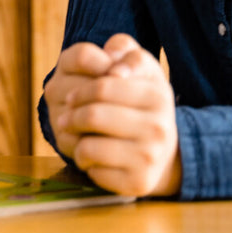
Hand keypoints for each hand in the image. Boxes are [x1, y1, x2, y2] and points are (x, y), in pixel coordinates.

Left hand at [52, 34, 180, 197]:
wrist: (167, 152)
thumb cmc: (143, 103)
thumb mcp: (140, 68)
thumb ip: (124, 49)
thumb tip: (112, 63)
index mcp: (157, 93)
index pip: (102, 85)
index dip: (79, 91)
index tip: (72, 96)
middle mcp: (158, 126)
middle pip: (93, 115)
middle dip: (70, 116)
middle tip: (64, 118)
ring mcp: (149, 157)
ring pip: (88, 146)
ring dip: (74, 140)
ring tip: (76, 135)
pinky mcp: (137, 183)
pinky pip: (93, 169)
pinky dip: (84, 161)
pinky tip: (92, 156)